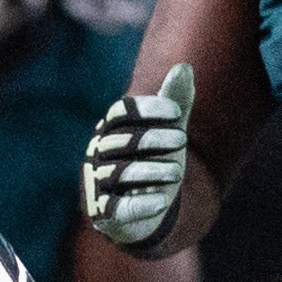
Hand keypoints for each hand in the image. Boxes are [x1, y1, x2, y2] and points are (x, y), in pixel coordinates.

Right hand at [82, 63, 193, 249]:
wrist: (144, 212)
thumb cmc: (154, 162)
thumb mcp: (169, 131)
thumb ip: (176, 102)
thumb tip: (183, 67)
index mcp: (111, 131)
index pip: (122, 112)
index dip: (148, 109)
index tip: (176, 112)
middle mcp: (98, 155)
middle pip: (122, 140)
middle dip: (154, 138)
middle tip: (182, 140)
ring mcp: (98, 185)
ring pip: (120, 172)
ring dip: (152, 170)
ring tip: (178, 172)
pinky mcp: (105, 214)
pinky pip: (118, 207)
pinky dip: (141, 205)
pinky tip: (162, 202)